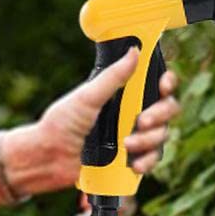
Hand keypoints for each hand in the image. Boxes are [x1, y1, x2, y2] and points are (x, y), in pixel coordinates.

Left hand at [1, 47, 179, 195]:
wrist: (48, 159)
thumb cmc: (61, 123)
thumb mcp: (87, 96)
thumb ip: (113, 77)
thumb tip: (134, 51)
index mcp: (124, 92)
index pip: (156, 83)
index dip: (166, 83)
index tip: (163, 86)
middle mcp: (133, 112)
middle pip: (167, 109)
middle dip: (159, 115)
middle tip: (141, 121)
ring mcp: (134, 135)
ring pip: (162, 135)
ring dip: (149, 140)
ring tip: (127, 145)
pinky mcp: (131, 159)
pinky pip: (152, 159)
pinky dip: (147, 162)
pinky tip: (134, 164)